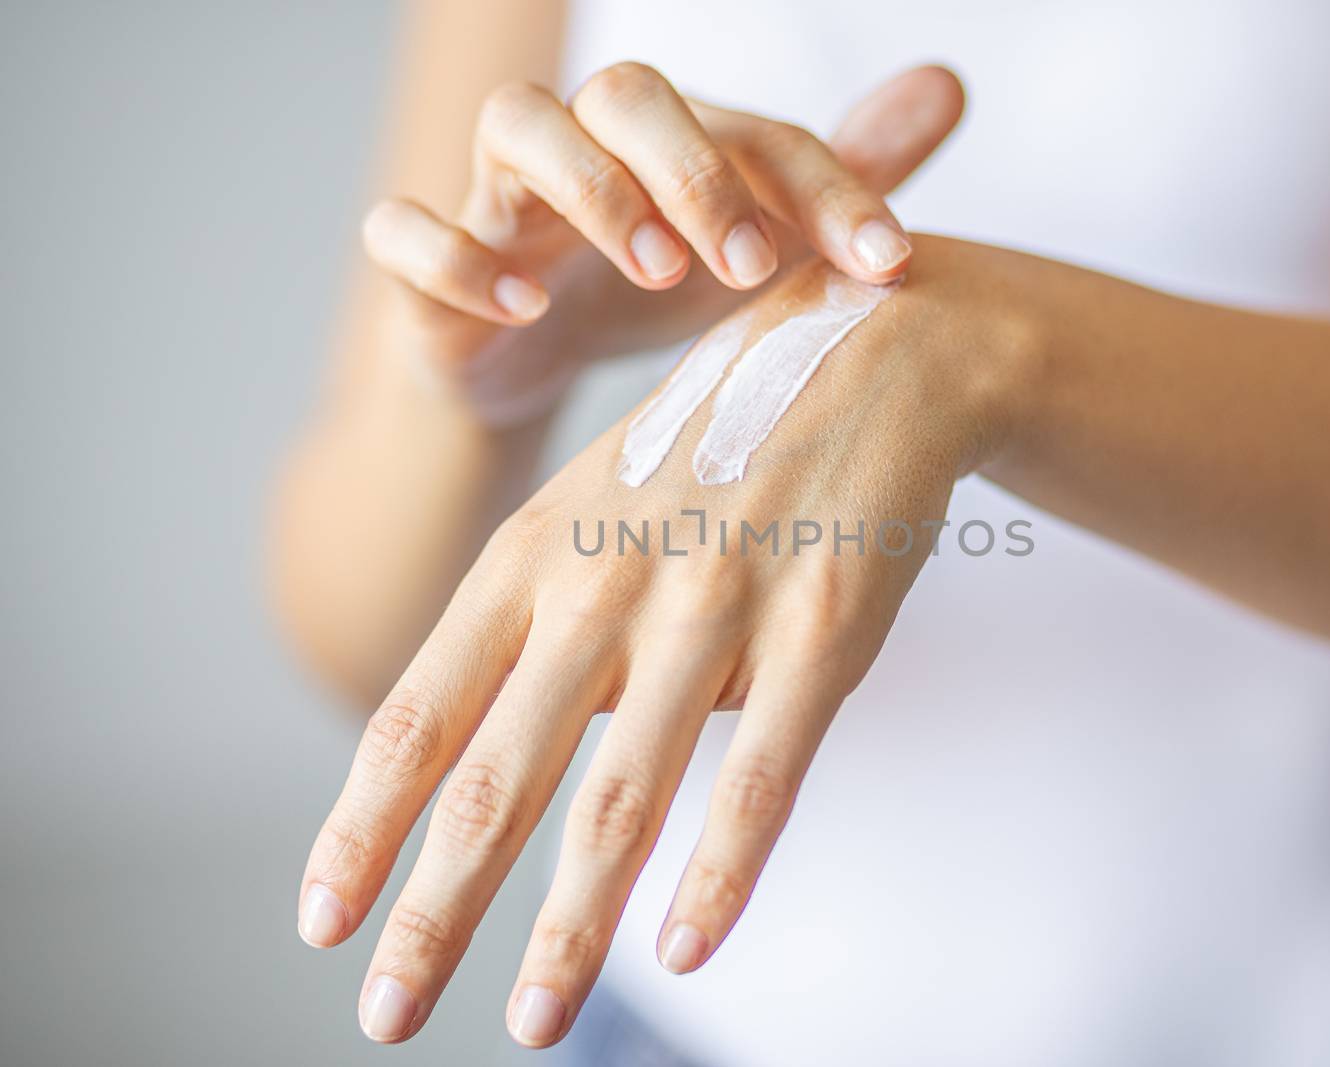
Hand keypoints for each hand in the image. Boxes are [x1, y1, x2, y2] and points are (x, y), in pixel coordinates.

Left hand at [297, 237, 1051, 1044]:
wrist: (875, 350)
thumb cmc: (716, 444)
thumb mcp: (594, 503)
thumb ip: (537, 623)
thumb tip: (501, 765)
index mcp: (533, 550)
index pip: (417, 712)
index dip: (359, 825)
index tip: (321, 918)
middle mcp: (605, 582)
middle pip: (498, 779)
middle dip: (435, 912)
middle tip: (383, 1014)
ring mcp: (716, 606)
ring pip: (624, 798)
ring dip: (569, 927)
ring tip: (531, 1021)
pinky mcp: (821, 630)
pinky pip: (764, 774)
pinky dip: (720, 872)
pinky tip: (686, 948)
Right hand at [359, 64, 962, 424]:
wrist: (527, 358)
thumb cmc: (652, 288)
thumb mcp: (755, 246)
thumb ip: (840, 178)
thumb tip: (947, 85)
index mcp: (673, 141)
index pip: (758, 132)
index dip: (827, 189)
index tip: (888, 264)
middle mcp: (584, 144)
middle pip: (626, 93)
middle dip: (696, 169)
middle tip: (750, 262)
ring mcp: (496, 196)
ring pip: (517, 126)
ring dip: (593, 189)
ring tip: (659, 270)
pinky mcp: (425, 265)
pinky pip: (403, 228)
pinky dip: (456, 256)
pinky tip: (523, 306)